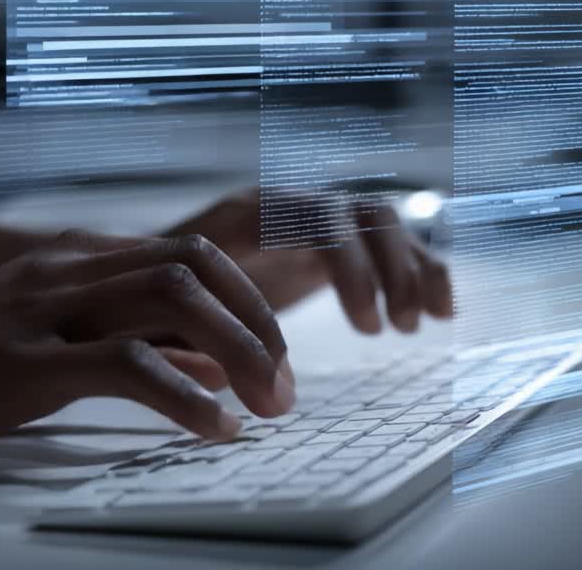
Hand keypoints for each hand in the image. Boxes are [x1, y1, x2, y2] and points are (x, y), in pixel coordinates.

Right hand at [0, 232, 293, 471]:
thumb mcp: (50, 340)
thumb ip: (129, 340)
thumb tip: (211, 365)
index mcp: (73, 260)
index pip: (190, 253)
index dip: (248, 299)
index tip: (273, 355)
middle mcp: (64, 270)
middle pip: (195, 264)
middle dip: (258, 321)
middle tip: (284, 385)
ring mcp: (40, 310)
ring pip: (171, 298)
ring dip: (239, 351)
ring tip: (269, 405)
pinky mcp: (18, 364)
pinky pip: (125, 365)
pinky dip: (186, 396)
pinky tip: (214, 427)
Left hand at [167, 188, 453, 333]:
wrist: (141, 275)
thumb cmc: (147, 299)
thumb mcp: (161, 313)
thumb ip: (190, 334)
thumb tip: (226, 374)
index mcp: (246, 215)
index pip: (317, 220)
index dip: (352, 268)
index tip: (367, 328)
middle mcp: (287, 207)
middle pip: (360, 214)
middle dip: (389, 271)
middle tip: (400, 329)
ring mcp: (312, 221)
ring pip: (381, 223)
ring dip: (410, 269)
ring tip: (415, 326)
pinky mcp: (329, 243)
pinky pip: (388, 242)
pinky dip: (420, 269)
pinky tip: (440, 311)